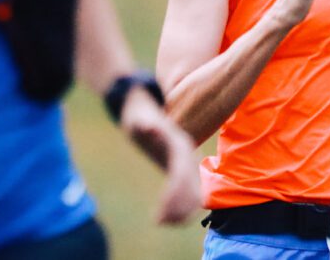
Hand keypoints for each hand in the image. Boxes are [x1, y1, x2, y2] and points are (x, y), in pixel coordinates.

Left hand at [119, 88, 201, 224]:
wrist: (142, 108)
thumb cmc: (137, 114)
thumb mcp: (137, 118)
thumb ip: (144, 123)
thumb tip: (149, 128)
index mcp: (179, 144)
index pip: (182, 173)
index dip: (175, 195)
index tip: (161, 213)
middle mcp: (185, 153)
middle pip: (191, 183)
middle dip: (180, 205)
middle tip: (161, 222)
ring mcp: (184, 159)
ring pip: (192, 187)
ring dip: (183, 207)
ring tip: (164, 222)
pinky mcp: (178, 165)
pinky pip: (186, 187)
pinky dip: (181, 203)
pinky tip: (167, 217)